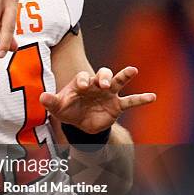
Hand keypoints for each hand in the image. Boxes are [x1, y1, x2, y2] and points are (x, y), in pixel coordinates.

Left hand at [39, 66, 155, 133]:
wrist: (80, 124)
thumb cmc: (68, 110)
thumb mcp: (58, 107)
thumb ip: (51, 101)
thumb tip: (41, 97)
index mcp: (81, 83)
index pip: (83, 77)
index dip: (83, 80)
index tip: (82, 87)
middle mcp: (96, 85)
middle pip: (103, 73)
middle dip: (103, 76)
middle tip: (103, 83)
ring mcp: (108, 94)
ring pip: (117, 81)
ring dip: (123, 76)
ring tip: (132, 70)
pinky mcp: (117, 105)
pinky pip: (130, 100)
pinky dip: (141, 98)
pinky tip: (152, 97)